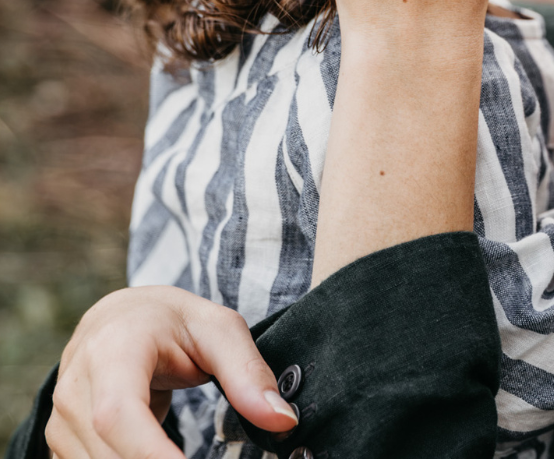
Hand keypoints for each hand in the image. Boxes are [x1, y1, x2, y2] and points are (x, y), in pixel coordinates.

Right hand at [44, 286, 295, 458]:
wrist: (121, 318)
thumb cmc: (174, 321)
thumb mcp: (219, 330)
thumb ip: (248, 373)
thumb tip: (283, 420)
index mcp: (113, 349)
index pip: (119, 414)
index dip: (150, 453)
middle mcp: (75, 386)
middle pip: (106, 454)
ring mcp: (60, 420)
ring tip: (192, 456)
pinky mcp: (61, 444)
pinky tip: (170, 458)